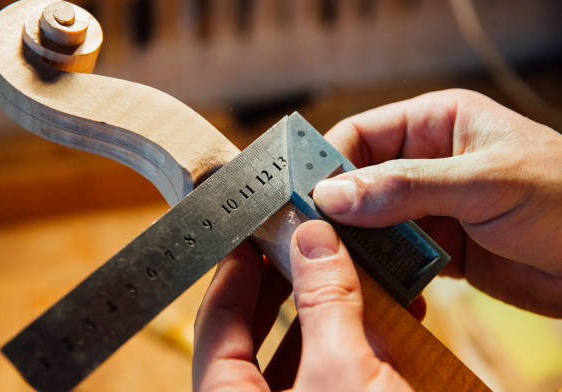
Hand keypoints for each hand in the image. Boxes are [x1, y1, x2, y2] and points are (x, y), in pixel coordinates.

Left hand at [193, 221, 411, 391]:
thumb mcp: (343, 373)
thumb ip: (325, 303)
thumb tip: (313, 240)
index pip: (215, 321)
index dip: (234, 269)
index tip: (252, 229)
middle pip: (252, 333)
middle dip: (281, 283)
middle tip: (298, 240)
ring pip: (296, 353)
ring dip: (324, 310)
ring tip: (343, 268)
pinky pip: (332, 373)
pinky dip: (354, 344)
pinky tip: (386, 317)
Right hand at [314, 89, 561, 316]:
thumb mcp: (483, 183)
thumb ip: (404, 188)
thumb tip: (330, 195)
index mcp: (435, 123)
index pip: (360, 135)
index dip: (327, 162)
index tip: (303, 198)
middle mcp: (425, 162)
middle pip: (358, 181)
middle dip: (338, 210)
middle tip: (312, 239)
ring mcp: (430, 206)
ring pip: (371, 222)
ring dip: (358, 244)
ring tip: (340, 267)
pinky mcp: (438, 247)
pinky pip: (394, 255)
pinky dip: (382, 270)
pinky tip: (375, 285)